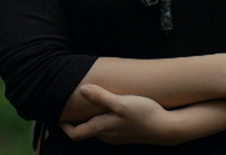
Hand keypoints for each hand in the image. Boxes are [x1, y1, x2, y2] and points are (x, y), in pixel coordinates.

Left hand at [60, 85, 181, 145]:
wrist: (167, 128)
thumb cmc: (144, 114)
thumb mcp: (121, 103)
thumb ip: (100, 97)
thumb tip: (81, 90)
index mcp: (102, 129)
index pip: (75, 134)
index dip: (63, 125)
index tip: (57, 113)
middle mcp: (108, 136)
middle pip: (84, 130)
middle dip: (75, 119)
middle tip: (70, 103)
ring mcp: (117, 136)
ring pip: (97, 128)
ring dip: (90, 117)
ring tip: (87, 102)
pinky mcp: (126, 133)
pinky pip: (108, 127)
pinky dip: (102, 118)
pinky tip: (108, 106)